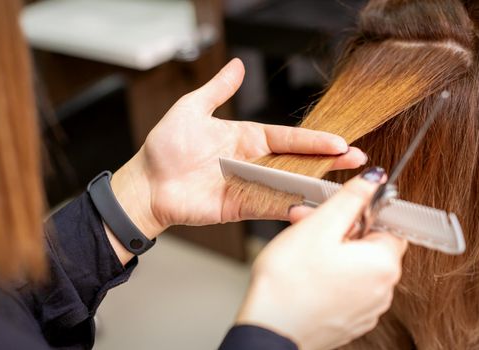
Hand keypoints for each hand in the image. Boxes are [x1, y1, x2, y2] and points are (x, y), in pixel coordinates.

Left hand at [111, 58, 366, 239]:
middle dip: (328, 162)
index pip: (289, 137)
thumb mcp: (192, 109)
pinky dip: (290, 209)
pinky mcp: (240, 207)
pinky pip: (269, 208)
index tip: (340, 141)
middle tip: (357, 161)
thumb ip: (218, 89)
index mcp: (246, 137)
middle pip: (297, 162)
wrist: (146, 184)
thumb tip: (237, 66)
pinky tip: (311, 207)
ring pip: (289, 185)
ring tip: (345, 187)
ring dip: (316, 186)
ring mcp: (249, 186)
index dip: (315, 140)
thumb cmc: (165, 147)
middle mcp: (252, 162)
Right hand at [236, 169, 407, 349]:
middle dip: (338, 231)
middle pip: (368, 246)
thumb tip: (374, 179)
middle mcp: (382, 290)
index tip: (335, 212)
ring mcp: (365, 310)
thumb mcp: (319, 226)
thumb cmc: (289, 282)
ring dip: (331, 252)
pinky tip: (303, 273)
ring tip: (300, 250)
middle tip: (307, 225)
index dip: (358, 213)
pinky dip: (328, 277)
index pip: (388, 225)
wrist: (269, 329)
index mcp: (382, 264)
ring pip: (354, 267)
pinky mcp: (347, 321)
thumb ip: (350, 198)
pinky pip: (345, 289)